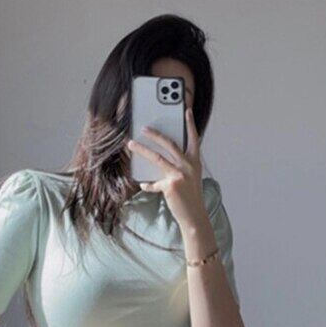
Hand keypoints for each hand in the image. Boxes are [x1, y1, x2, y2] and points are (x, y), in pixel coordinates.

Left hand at [126, 106, 208, 231]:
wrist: (194, 216)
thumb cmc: (190, 197)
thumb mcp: (190, 178)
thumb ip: (179, 166)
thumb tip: (159, 159)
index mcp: (195, 162)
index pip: (194, 139)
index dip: (190, 124)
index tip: (186, 110)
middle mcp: (188, 166)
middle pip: (169, 144)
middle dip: (155, 134)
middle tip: (143, 128)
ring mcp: (179, 175)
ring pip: (156, 158)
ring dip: (142, 150)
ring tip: (131, 144)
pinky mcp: (170, 185)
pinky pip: (153, 183)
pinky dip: (147, 185)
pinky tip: (143, 185)